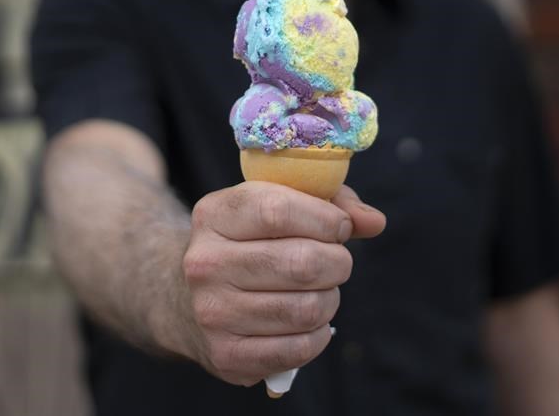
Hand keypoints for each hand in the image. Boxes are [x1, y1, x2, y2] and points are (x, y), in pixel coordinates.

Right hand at [179, 181, 384, 385]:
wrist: (185, 298)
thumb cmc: (247, 243)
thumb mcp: (274, 205)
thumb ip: (329, 204)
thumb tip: (374, 221)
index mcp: (214, 215)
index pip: (279, 210)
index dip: (326, 219)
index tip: (339, 227)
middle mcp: (205, 263)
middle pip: (301, 263)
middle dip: (337, 263)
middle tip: (336, 262)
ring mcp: (212, 312)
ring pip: (305, 309)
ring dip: (329, 300)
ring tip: (321, 291)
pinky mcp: (226, 355)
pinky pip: (297, 349)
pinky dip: (318, 336)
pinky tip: (310, 322)